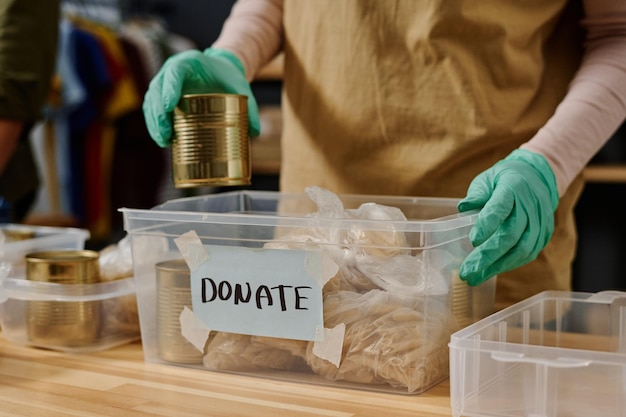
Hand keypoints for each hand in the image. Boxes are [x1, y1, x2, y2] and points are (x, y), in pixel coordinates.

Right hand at [142, 48, 259, 146]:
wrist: (221, 70)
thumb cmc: (229, 78)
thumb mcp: (241, 90)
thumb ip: (250, 109)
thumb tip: (255, 133)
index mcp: (189, 63)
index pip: (174, 72)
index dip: (170, 88)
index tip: (171, 106)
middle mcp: (172, 71)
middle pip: (157, 89)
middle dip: (159, 113)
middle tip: (166, 134)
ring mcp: (164, 83)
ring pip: (152, 101)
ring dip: (154, 122)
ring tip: (164, 141)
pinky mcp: (163, 95)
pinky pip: (153, 108)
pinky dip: (155, 123)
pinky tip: (163, 139)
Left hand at [457, 149, 558, 285]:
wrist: (539, 177)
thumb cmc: (505, 179)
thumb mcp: (487, 179)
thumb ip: (476, 195)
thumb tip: (462, 209)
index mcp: (512, 189)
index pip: (501, 208)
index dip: (487, 224)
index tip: (473, 240)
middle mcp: (529, 207)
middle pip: (511, 234)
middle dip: (487, 256)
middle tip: (467, 270)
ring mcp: (539, 222)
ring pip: (521, 249)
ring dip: (497, 266)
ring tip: (475, 277)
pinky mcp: (544, 234)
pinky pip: (528, 253)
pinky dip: (509, 264)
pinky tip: (491, 271)